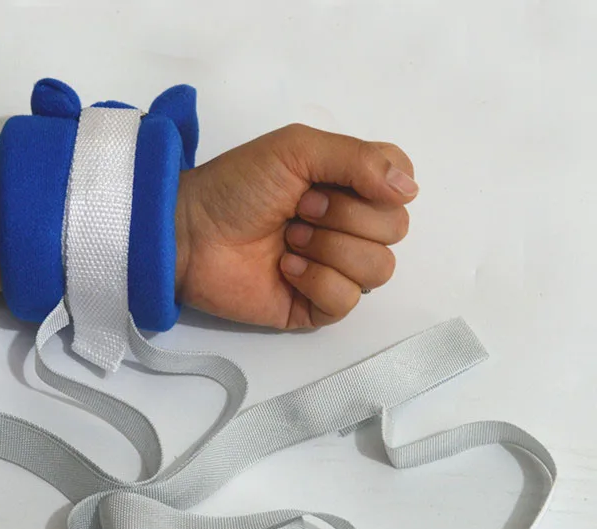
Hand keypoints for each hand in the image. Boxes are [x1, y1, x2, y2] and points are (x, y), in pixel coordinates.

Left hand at [174, 124, 416, 328]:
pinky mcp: (315, 306)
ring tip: (287, 240)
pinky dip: (316, 280)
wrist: (191, 233)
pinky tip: (285, 269)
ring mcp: (334, 270)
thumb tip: (410, 190)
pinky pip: (347, 300)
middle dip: (344, 217)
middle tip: (297, 211)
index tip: (327, 182)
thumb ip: (360, 159)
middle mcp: (349, 229)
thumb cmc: (237, 186)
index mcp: (349, 188)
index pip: (401, 189)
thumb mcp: (298, 148)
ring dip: (329, 248)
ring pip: (378, 269)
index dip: (375, 187)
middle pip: (395, 231)